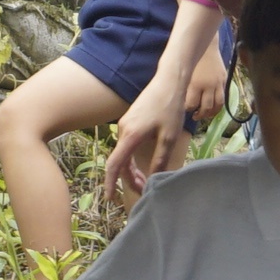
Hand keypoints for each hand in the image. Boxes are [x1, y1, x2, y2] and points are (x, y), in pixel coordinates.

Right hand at [105, 84, 189, 207]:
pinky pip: (127, 146)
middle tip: (143, 191)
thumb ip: (160, 159)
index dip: (111, 183)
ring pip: (124, 154)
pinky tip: (143, 165)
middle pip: (120, 162)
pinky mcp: (130, 122)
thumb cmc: (170, 107)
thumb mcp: (169, 137)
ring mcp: (125, 125)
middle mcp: (123, 131)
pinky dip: (132, 158)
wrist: (168, 81)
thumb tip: (153, 178)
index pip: (115, 165)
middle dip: (129, 180)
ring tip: (145, 181)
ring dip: (132, 170)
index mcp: (130, 136)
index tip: (110, 198)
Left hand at [183, 42, 228, 124]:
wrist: (206, 45)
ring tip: (205, 114)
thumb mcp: (183, 72)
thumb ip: (182, 86)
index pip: (191, 105)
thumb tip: (176, 99)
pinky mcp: (224, 81)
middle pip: (205, 108)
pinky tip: (213, 107)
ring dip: (211, 113)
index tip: (183, 110)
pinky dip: (218, 105)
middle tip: (194, 116)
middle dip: (199, 115)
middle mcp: (207, 86)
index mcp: (194, 83)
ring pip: (217, 106)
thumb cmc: (189, 57)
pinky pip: (223, 98)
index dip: (187, 110)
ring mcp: (217, 84)